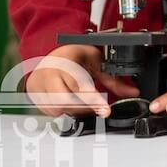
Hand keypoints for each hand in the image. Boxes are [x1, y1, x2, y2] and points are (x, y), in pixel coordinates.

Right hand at [25, 44, 139, 117]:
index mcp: (66, 63)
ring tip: (82, 98)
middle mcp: (50, 76)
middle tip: (95, 106)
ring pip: (58, 109)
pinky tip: (69, 100)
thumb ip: (113, 79)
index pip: (81, 85)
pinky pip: (51, 112)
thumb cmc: (74, 55)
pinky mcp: (34, 98)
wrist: (50, 54)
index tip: (105, 110)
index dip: (94, 100)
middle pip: (66, 101)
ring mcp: (39, 87)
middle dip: (83, 107)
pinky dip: (63, 110)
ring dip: (74, 109)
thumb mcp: (96, 61)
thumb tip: (132, 92)